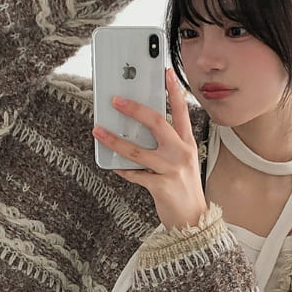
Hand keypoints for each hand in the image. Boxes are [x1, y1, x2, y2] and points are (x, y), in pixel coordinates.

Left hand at [92, 69, 206, 229]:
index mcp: (187, 144)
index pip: (180, 111)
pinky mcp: (161, 187)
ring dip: (115, 139)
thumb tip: (137, 129)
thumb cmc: (184, 188)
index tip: (164, 72)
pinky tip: (112, 164)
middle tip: (116, 100)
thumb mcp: (182, 161)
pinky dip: (122, 169)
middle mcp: (181, 153)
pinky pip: (135, 174)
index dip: (173, 90)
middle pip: (157, 123)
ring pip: (138, 150)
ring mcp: (171, 170)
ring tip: (99, 131)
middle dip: (134, 109)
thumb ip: (166, 144)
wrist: (193, 220)